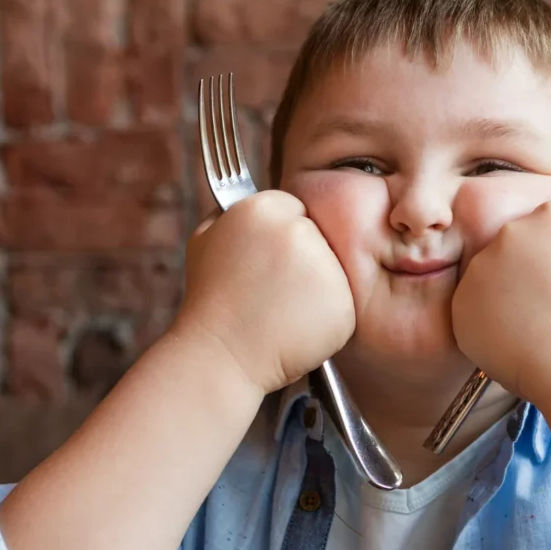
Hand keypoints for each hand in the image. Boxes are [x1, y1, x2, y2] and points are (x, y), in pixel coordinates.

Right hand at [173, 191, 355, 394]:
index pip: (296, 209)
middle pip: (319, 237)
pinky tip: (296, 328)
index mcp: (264, 208)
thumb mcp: (205, 239)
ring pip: (334, 271)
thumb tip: (247, 194)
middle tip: (272, 291)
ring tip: (282, 311)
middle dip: (303, 262)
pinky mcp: (344, 303)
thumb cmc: (210, 301)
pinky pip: (343, 304)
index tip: (266, 262)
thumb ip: (232, 211)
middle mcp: (299, 231)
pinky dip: (325, 319)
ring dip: (316, 290)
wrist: (220, 356)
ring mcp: (326, 267)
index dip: (281, 238)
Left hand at [451, 201, 550, 406]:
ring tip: (536, 325)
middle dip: (527, 272)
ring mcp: (481, 267)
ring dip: (506, 296)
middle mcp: (510, 233)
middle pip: (513, 247)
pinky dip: (489, 324)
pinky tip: (517, 338)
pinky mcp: (462, 302)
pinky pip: (473, 310)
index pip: (544, 226)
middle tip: (549, 304)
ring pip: (489, 278)